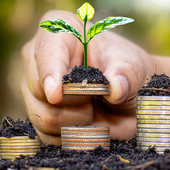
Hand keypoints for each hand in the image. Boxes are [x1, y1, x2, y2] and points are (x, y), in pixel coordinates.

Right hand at [21, 10, 152, 143]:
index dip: (50, 73)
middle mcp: (39, 58)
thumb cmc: (128, 71)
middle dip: (73, 101)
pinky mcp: (38, 114)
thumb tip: (116, 87)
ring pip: (42, 115)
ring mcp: (35, 88)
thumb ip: (126, 75)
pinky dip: (71, 136)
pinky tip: (86, 124)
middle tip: (97, 96)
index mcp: (59, 32)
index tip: (57, 94)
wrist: (131, 99)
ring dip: (75, 121)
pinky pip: (46, 135)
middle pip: (39, 88)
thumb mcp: (133, 67)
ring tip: (93, 109)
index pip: (46, 51)